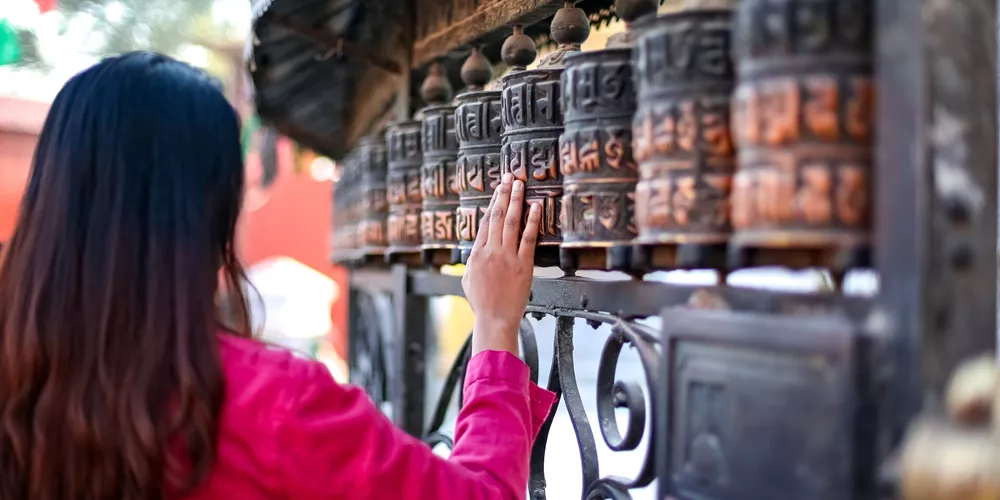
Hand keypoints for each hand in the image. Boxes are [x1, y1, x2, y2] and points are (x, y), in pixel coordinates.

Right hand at [462, 173, 539, 355]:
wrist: (495, 318)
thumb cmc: (482, 302)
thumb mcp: (468, 278)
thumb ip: (472, 260)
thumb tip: (475, 248)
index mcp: (476, 253)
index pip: (485, 222)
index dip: (492, 203)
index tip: (497, 189)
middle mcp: (490, 251)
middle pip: (497, 216)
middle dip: (503, 194)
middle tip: (509, 176)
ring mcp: (507, 257)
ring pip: (511, 222)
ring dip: (515, 200)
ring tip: (520, 184)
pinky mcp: (523, 264)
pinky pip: (528, 238)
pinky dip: (531, 220)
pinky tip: (536, 206)